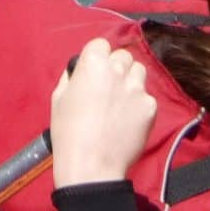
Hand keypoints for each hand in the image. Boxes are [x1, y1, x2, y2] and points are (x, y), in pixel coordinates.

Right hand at [49, 37, 156, 187]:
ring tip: (120, 102)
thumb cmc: (67, 132)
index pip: (101, 44)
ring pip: (139, 72)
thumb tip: (81, 71)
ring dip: (130, 81)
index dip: (96, 57)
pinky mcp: (151, 107)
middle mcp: (119, 70)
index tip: (93, 71)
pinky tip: (127, 121)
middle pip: (123, 56)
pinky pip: (147, 98)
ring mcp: (138, 89)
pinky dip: (139, 105)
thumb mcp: (58, 98)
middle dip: (116, 67)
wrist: (91, 166)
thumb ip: (72, 77)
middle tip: (107, 88)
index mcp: (93, 63)